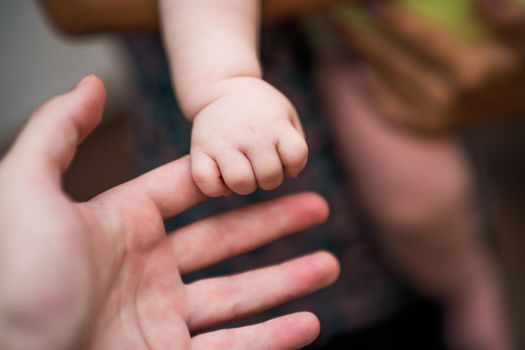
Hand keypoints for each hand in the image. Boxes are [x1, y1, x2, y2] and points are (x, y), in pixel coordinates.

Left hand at [0, 76, 338, 348]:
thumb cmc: (15, 279)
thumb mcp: (26, 191)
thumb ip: (58, 133)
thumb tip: (94, 85)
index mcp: (122, 226)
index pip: (190, 194)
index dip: (232, 182)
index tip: (269, 170)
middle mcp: (146, 271)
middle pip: (226, 241)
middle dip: (276, 224)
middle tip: (318, 209)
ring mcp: (161, 320)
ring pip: (239, 296)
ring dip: (287, 281)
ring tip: (329, 264)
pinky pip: (232, 349)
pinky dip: (273, 338)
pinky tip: (308, 322)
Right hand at [190, 77, 307, 195]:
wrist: (222, 88)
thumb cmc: (260, 110)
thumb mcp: (286, 115)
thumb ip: (295, 145)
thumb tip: (292, 174)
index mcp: (276, 124)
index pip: (296, 155)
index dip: (293, 164)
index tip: (283, 158)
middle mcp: (251, 133)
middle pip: (269, 175)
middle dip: (268, 180)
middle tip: (260, 168)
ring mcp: (224, 141)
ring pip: (240, 182)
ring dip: (244, 187)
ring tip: (242, 175)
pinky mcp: (200, 148)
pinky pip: (206, 181)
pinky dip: (215, 189)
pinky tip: (221, 180)